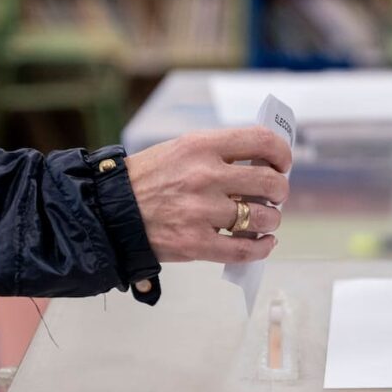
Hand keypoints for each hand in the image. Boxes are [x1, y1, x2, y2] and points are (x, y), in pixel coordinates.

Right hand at [125, 127, 291, 262]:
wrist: (109, 211)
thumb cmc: (147, 179)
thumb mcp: (179, 150)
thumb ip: (218, 154)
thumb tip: (263, 164)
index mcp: (201, 147)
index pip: (261, 141)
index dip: (281, 153)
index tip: (282, 164)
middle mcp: (204, 177)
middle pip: (269, 183)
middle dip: (279, 191)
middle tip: (273, 196)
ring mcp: (201, 212)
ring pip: (262, 218)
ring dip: (271, 220)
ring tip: (264, 220)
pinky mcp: (195, 243)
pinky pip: (244, 250)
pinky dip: (261, 248)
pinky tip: (264, 243)